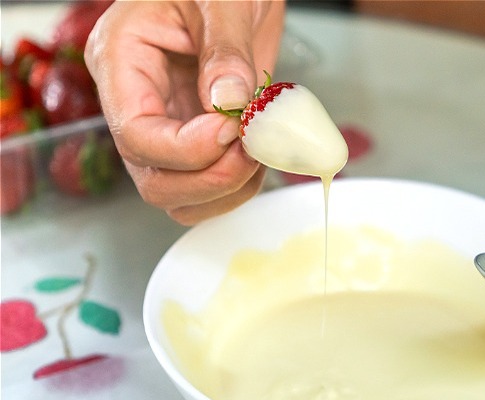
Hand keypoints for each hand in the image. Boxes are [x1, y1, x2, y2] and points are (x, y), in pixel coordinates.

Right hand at [85, 1, 284, 224]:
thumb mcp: (222, 0)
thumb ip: (226, 51)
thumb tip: (228, 104)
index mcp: (122, 62)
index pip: (137, 135)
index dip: (187, 149)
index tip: (232, 131)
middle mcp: (138, 101)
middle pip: (153, 179)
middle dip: (208, 178)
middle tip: (252, 151)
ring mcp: (168, 123)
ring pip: (179, 194)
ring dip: (225, 191)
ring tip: (260, 153)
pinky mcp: (199, 136)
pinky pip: (206, 186)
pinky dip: (238, 187)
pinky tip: (262, 158)